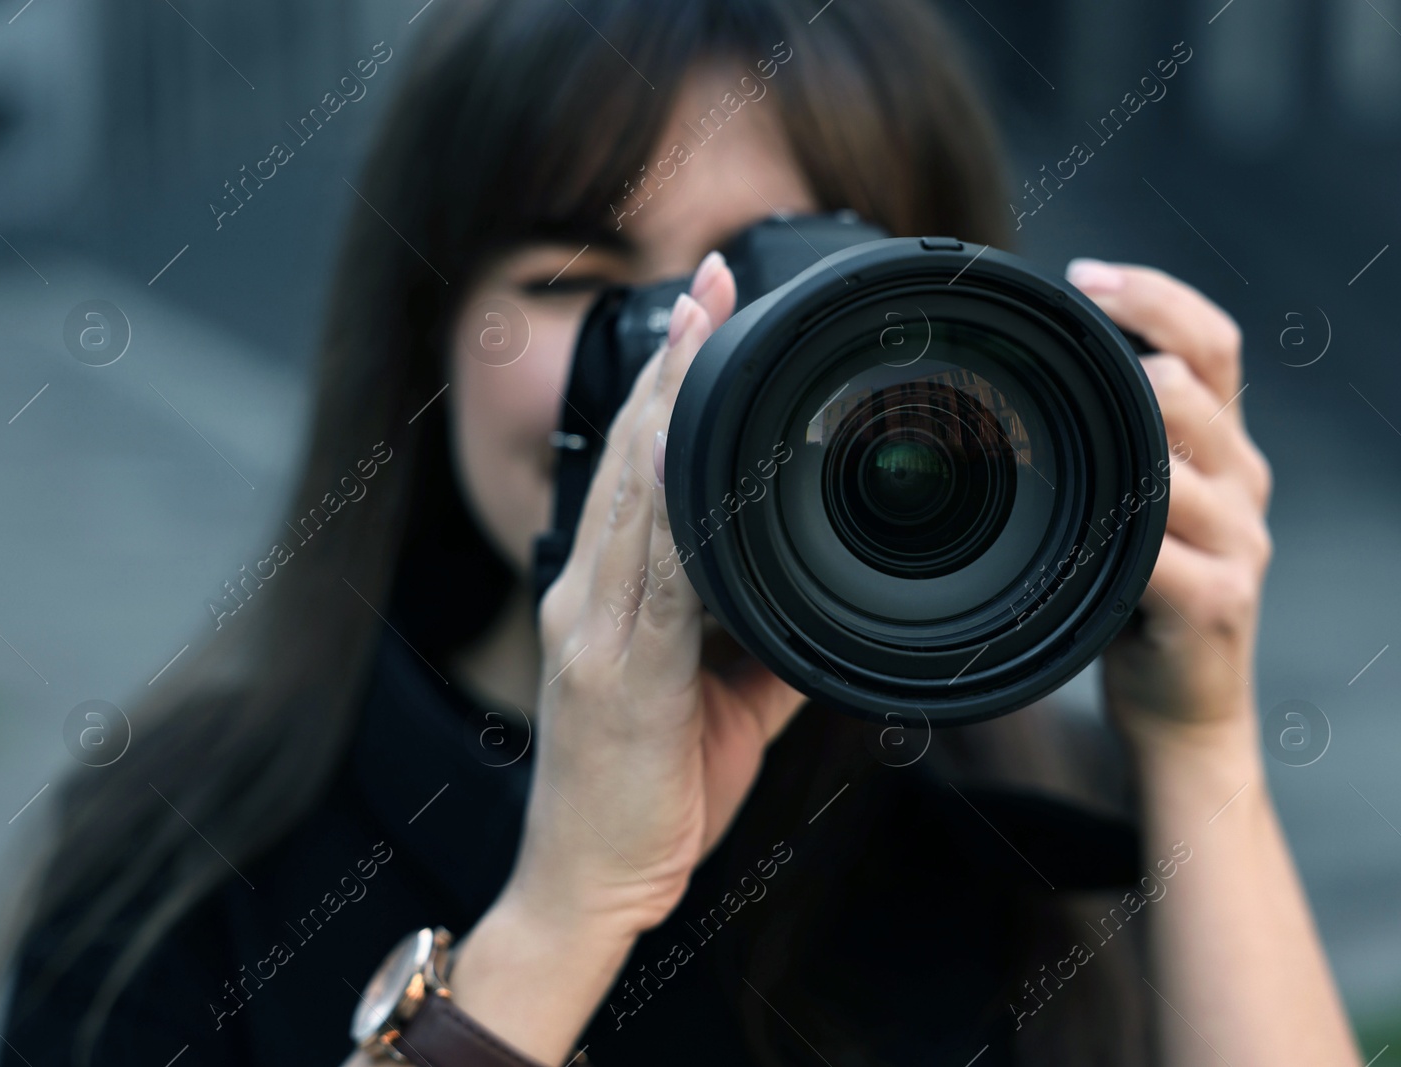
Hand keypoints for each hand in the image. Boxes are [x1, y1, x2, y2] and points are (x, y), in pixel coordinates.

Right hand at [510, 250, 807, 936]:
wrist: (589, 886)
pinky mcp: (615, 674)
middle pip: (629, 454)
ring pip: (635, 495)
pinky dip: (669, 504)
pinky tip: (686, 447)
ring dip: (672, 403)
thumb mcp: (720, 699)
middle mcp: (585, 594)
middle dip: (672, 361)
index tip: (702, 309)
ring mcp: (592, 630)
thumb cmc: (648, 790)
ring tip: (704, 326)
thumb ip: (760, 634)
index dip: (664, 383)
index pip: (631, 465)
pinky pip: (652, 576)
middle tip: (709, 278)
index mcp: (603, 593)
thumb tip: (815, 589)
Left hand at [1065, 259, 1272, 754]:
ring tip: (1054, 451)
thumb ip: (1118, 447)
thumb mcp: (1137, 508)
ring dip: (1115, 449)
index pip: (1212, 343)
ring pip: (1176, 465)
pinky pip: (1160, 554)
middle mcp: (1242, 484)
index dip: (1156, 296)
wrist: (1183, 707)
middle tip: (1058, 363)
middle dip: (1128, 365)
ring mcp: (1237, 543)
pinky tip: (1073, 537)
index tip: (1086, 275)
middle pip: (1195, 388)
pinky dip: (1113, 538)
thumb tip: (1034, 378)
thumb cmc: (1142, 599)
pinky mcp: (1216, 601)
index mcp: (1222, 449)